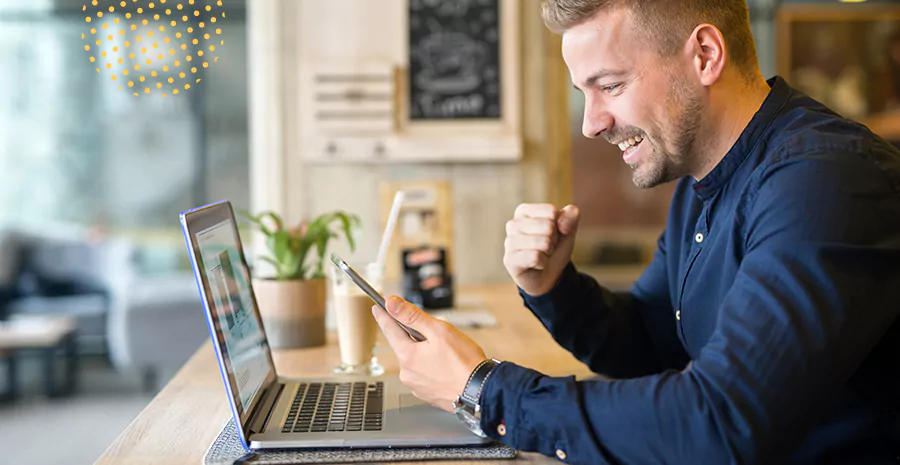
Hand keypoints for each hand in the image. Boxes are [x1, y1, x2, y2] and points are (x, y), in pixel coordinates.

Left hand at [372, 296, 486, 412]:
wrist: (481, 392)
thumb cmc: (464, 363)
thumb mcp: (439, 330)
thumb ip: (413, 316)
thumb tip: (391, 304)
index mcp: (407, 356)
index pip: (389, 329)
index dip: (383, 315)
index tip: (377, 307)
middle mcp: (407, 373)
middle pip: (404, 345)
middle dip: (415, 336)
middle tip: (435, 333)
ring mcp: (416, 385)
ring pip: (415, 360)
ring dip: (425, 352)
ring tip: (447, 353)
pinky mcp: (427, 394)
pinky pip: (424, 374)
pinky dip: (432, 367)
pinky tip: (447, 366)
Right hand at [503, 203, 579, 295]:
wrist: (548, 275)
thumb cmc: (553, 248)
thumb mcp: (567, 230)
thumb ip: (571, 216)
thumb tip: (562, 223)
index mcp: (523, 211)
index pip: (551, 211)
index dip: (559, 225)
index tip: (551, 234)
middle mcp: (513, 224)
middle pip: (548, 226)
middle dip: (554, 240)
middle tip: (546, 247)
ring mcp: (509, 242)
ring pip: (543, 242)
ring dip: (549, 252)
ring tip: (541, 255)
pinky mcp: (509, 260)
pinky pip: (535, 257)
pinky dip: (543, 263)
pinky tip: (536, 265)